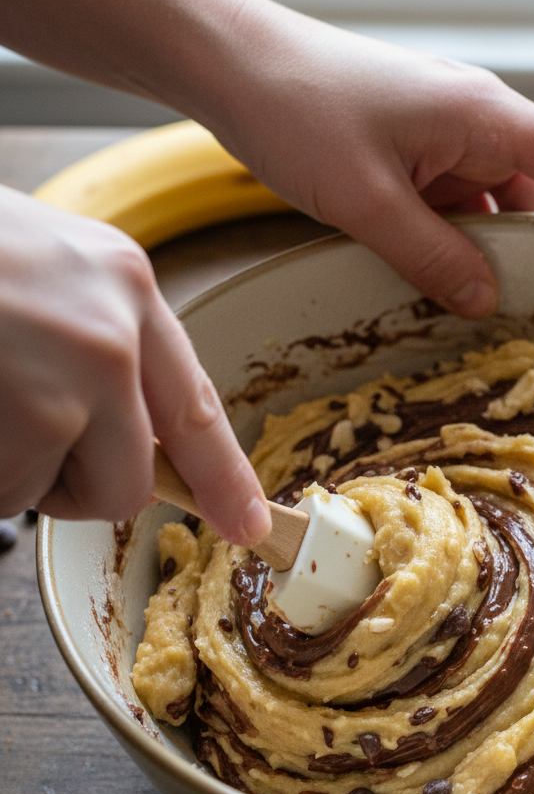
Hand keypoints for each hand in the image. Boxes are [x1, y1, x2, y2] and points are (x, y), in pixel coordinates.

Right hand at [0, 185, 269, 544]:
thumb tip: (127, 431)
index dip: (225, 478)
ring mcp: (60, 380)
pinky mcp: (16, 419)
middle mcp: (111, 337)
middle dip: (73, 486)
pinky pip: (1, 491)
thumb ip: (102, 343)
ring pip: (50, 492)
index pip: (196, 408)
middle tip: (17, 439)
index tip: (248, 525)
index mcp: (128, 288)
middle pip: (129, 481)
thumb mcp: (48, 268)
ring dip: (6, 469)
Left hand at [203, 10, 533, 317]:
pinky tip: (445, 284)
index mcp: (486, 117)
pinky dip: (460, 247)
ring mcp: (447, 141)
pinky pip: (459, 209)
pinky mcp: (417, 156)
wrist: (231, 66)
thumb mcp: (366, 199)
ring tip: (501, 314)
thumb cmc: (295, 108)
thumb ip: (431, 257)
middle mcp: (478, 124)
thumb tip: (486, 303)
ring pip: (499, 210)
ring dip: (500, 257)